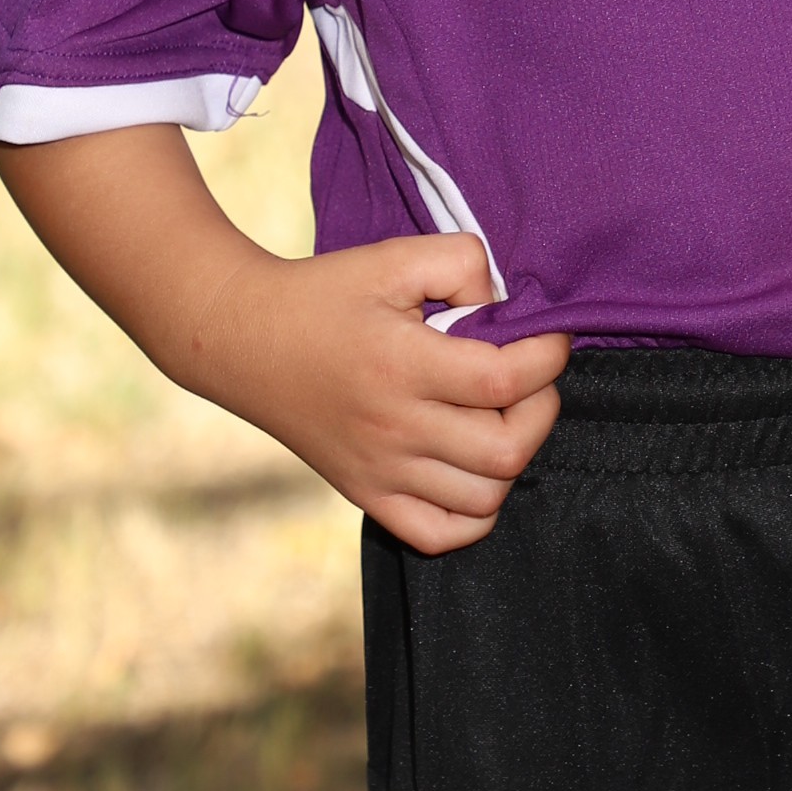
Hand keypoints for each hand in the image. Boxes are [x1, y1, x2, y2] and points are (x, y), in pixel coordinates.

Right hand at [210, 230, 570, 551]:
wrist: (243, 340)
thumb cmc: (323, 294)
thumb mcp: (393, 256)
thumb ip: (462, 264)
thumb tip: (507, 309)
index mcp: (401, 365)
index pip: (505, 381)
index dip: (547, 356)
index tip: (548, 336)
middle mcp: (393, 428)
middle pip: (507, 450)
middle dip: (541, 410)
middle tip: (530, 379)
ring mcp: (380, 471)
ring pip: (485, 497)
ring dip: (513, 458)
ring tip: (501, 419)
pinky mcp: (367, 495)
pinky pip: (442, 534)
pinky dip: (476, 513)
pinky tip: (474, 469)